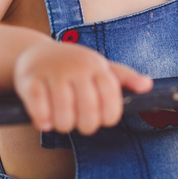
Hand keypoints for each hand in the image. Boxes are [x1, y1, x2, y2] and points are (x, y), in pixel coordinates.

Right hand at [14, 39, 152, 135]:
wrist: (33, 52)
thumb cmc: (73, 65)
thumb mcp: (99, 67)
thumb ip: (124, 78)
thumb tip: (148, 85)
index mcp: (97, 66)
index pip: (112, 101)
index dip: (108, 117)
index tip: (102, 119)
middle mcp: (77, 67)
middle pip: (89, 113)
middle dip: (85, 126)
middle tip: (79, 122)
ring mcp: (52, 72)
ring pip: (64, 116)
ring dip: (63, 125)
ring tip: (61, 121)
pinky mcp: (29, 80)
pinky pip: (40, 111)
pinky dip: (43, 121)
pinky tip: (45, 121)